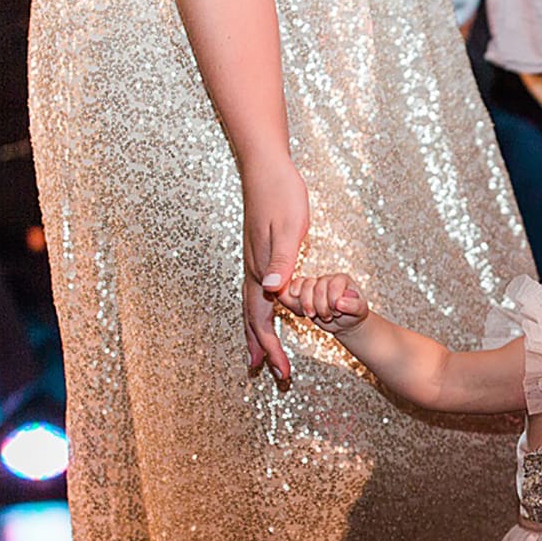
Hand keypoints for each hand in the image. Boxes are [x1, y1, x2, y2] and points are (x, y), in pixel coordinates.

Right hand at [243, 159, 310, 378]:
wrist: (266, 166)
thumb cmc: (281, 193)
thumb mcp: (289, 227)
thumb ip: (282, 260)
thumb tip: (274, 291)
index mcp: (261, 269)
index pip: (262, 319)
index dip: (270, 347)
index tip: (280, 371)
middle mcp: (254, 270)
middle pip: (253, 319)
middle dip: (262, 348)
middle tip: (271, 374)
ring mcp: (255, 262)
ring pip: (252, 307)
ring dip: (257, 333)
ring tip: (260, 355)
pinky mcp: (260, 253)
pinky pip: (257, 293)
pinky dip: (260, 311)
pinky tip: (269, 312)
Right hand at [278, 272, 369, 335]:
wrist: (344, 323)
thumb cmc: (354, 314)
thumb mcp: (360, 311)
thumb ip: (354, 306)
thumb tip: (340, 302)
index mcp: (341, 279)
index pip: (331, 285)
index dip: (332, 301)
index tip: (338, 312)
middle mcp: (325, 279)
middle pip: (315, 286)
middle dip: (320, 306)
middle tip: (328, 316)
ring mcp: (312, 285)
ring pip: (301, 287)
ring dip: (307, 305)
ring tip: (315, 315)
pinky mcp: (301, 294)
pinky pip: (289, 291)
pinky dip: (290, 300)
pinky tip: (298, 309)